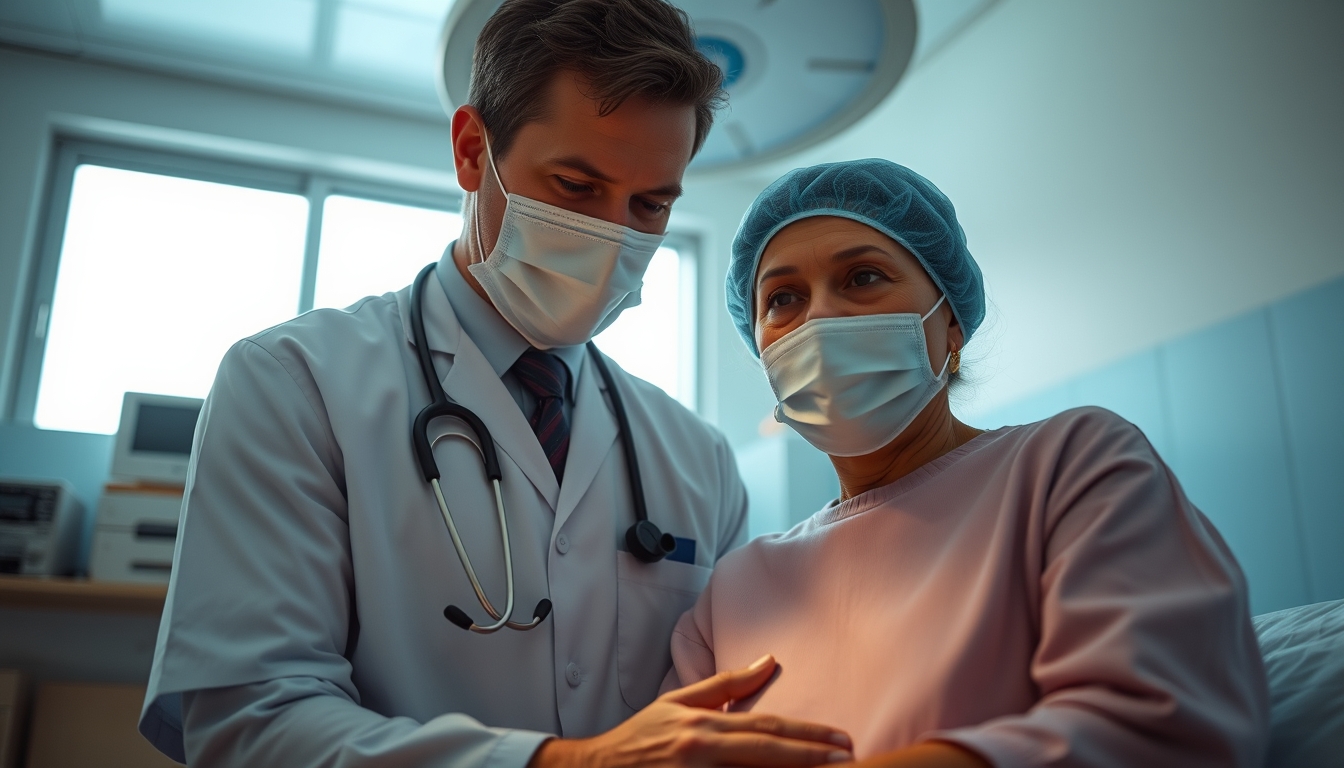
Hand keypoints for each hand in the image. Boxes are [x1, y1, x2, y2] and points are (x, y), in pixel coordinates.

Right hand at [529, 654, 852, 767]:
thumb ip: (726, 685)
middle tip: (848, 757)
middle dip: (811, 757)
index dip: (807, 735)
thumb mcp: (677, 703)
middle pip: (767, 753)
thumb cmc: (639, 739)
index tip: (840, 739)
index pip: (766, 729)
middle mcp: (702, 751)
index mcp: (704, 726)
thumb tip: (770, 660)